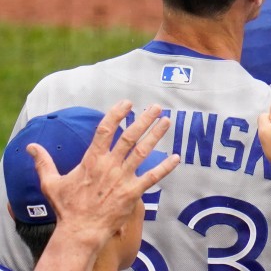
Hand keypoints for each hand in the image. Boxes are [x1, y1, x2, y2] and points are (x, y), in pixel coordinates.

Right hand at [31, 101, 178, 256]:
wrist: (80, 231)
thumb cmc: (67, 207)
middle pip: (129, 137)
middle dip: (143, 120)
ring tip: (166, 122)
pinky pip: (152, 177)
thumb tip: (31, 147)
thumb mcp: (51, 183)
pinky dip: (165, 167)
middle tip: (155, 107)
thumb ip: (44, 163)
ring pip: (142, 152)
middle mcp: (109, 166)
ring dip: (155, 136)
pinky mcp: (133, 192)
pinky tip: (176, 158)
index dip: (116, 115)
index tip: (126, 103)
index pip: (104, 131)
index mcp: (91, 161)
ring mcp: (123, 178)